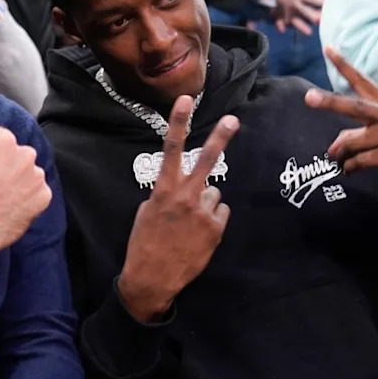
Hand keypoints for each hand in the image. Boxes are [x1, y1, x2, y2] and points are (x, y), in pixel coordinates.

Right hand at [0, 127, 51, 282]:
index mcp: (2, 140)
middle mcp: (25, 155)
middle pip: (14, 153)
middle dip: (3, 163)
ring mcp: (36, 178)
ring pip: (27, 172)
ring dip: (16, 180)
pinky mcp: (43, 198)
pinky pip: (36, 192)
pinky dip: (26, 198)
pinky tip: (8, 205)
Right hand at [118, 97, 237, 322]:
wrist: (152, 278)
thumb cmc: (144, 243)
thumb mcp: (146, 212)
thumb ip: (165, 194)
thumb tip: (182, 186)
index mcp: (163, 190)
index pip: (172, 149)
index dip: (179, 122)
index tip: (186, 100)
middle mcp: (186, 197)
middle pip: (207, 161)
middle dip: (220, 138)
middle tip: (233, 120)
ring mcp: (203, 213)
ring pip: (213, 193)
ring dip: (205, 203)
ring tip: (190, 223)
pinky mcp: (215, 229)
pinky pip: (219, 213)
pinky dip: (212, 220)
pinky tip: (199, 233)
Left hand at [305, 47, 377, 201]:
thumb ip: (359, 133)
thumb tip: (334, 147)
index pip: (362, 80)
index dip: (344, 65)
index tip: (327, 48)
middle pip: (354, 106)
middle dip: (330, 101)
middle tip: (309, 97)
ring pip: (354, 141)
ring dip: (342, 154)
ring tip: (340, 161)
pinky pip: (362, 159)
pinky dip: (352, 166)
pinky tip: (351, 170)